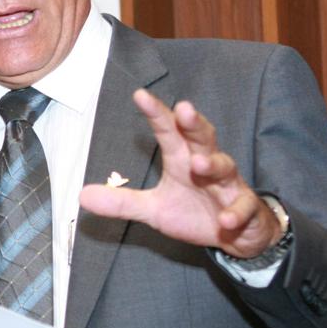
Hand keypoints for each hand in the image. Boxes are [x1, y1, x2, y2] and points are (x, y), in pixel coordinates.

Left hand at [79, 88, 282, 257]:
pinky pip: (241, 208)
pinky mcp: (243, 208)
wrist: (237, 233)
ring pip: (224, 167)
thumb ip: (122, 201)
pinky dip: (235, 213)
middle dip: (194, 123)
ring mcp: (228, 186)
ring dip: (213, 164)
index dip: (155, 114)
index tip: (139, 95)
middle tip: (184, 108)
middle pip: (202, 137)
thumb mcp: (154, 209)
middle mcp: (205, 164)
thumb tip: (83, 195)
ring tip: (199, 165)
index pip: (168, 131)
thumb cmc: (195, 211)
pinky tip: (225, 220)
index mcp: (182, 159)